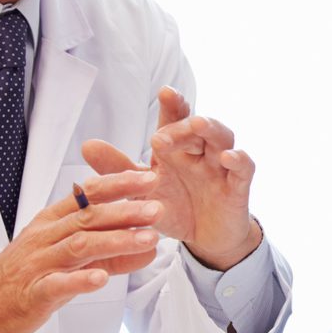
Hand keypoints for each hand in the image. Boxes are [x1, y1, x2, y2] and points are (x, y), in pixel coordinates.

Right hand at [0, 170, 162, 332]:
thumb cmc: (26, 278)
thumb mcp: (69, 260)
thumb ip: (109, 253)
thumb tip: (150, 244)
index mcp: (52, 221)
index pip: (88, 195)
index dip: (119, 184)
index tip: (150, 177)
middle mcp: (45, 237)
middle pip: (88, 218)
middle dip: (126, 211)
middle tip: (158, 208)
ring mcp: (38, 264)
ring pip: (79, 246)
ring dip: (116, 241)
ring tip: (148, 238)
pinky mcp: (34, 293)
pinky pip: (57, 284)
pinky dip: (80, 280)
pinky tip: (102, 279)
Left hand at [82, 86, 259, 269]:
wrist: (204, 241)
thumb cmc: (174, 208)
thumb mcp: (142, 192)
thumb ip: (118, 169)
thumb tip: (87, 145)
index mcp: (176, 150)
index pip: (175, 120)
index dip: (173, 104)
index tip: (165, 92)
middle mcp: (200, 153)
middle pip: (198, 127)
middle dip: (183, 124)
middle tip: (162, 137)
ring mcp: (221, 168)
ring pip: (223, 138)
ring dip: (211, 129)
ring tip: (198, 124)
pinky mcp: (238, 187)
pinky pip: (244, 168)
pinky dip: (239, 160)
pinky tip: (228, 157)